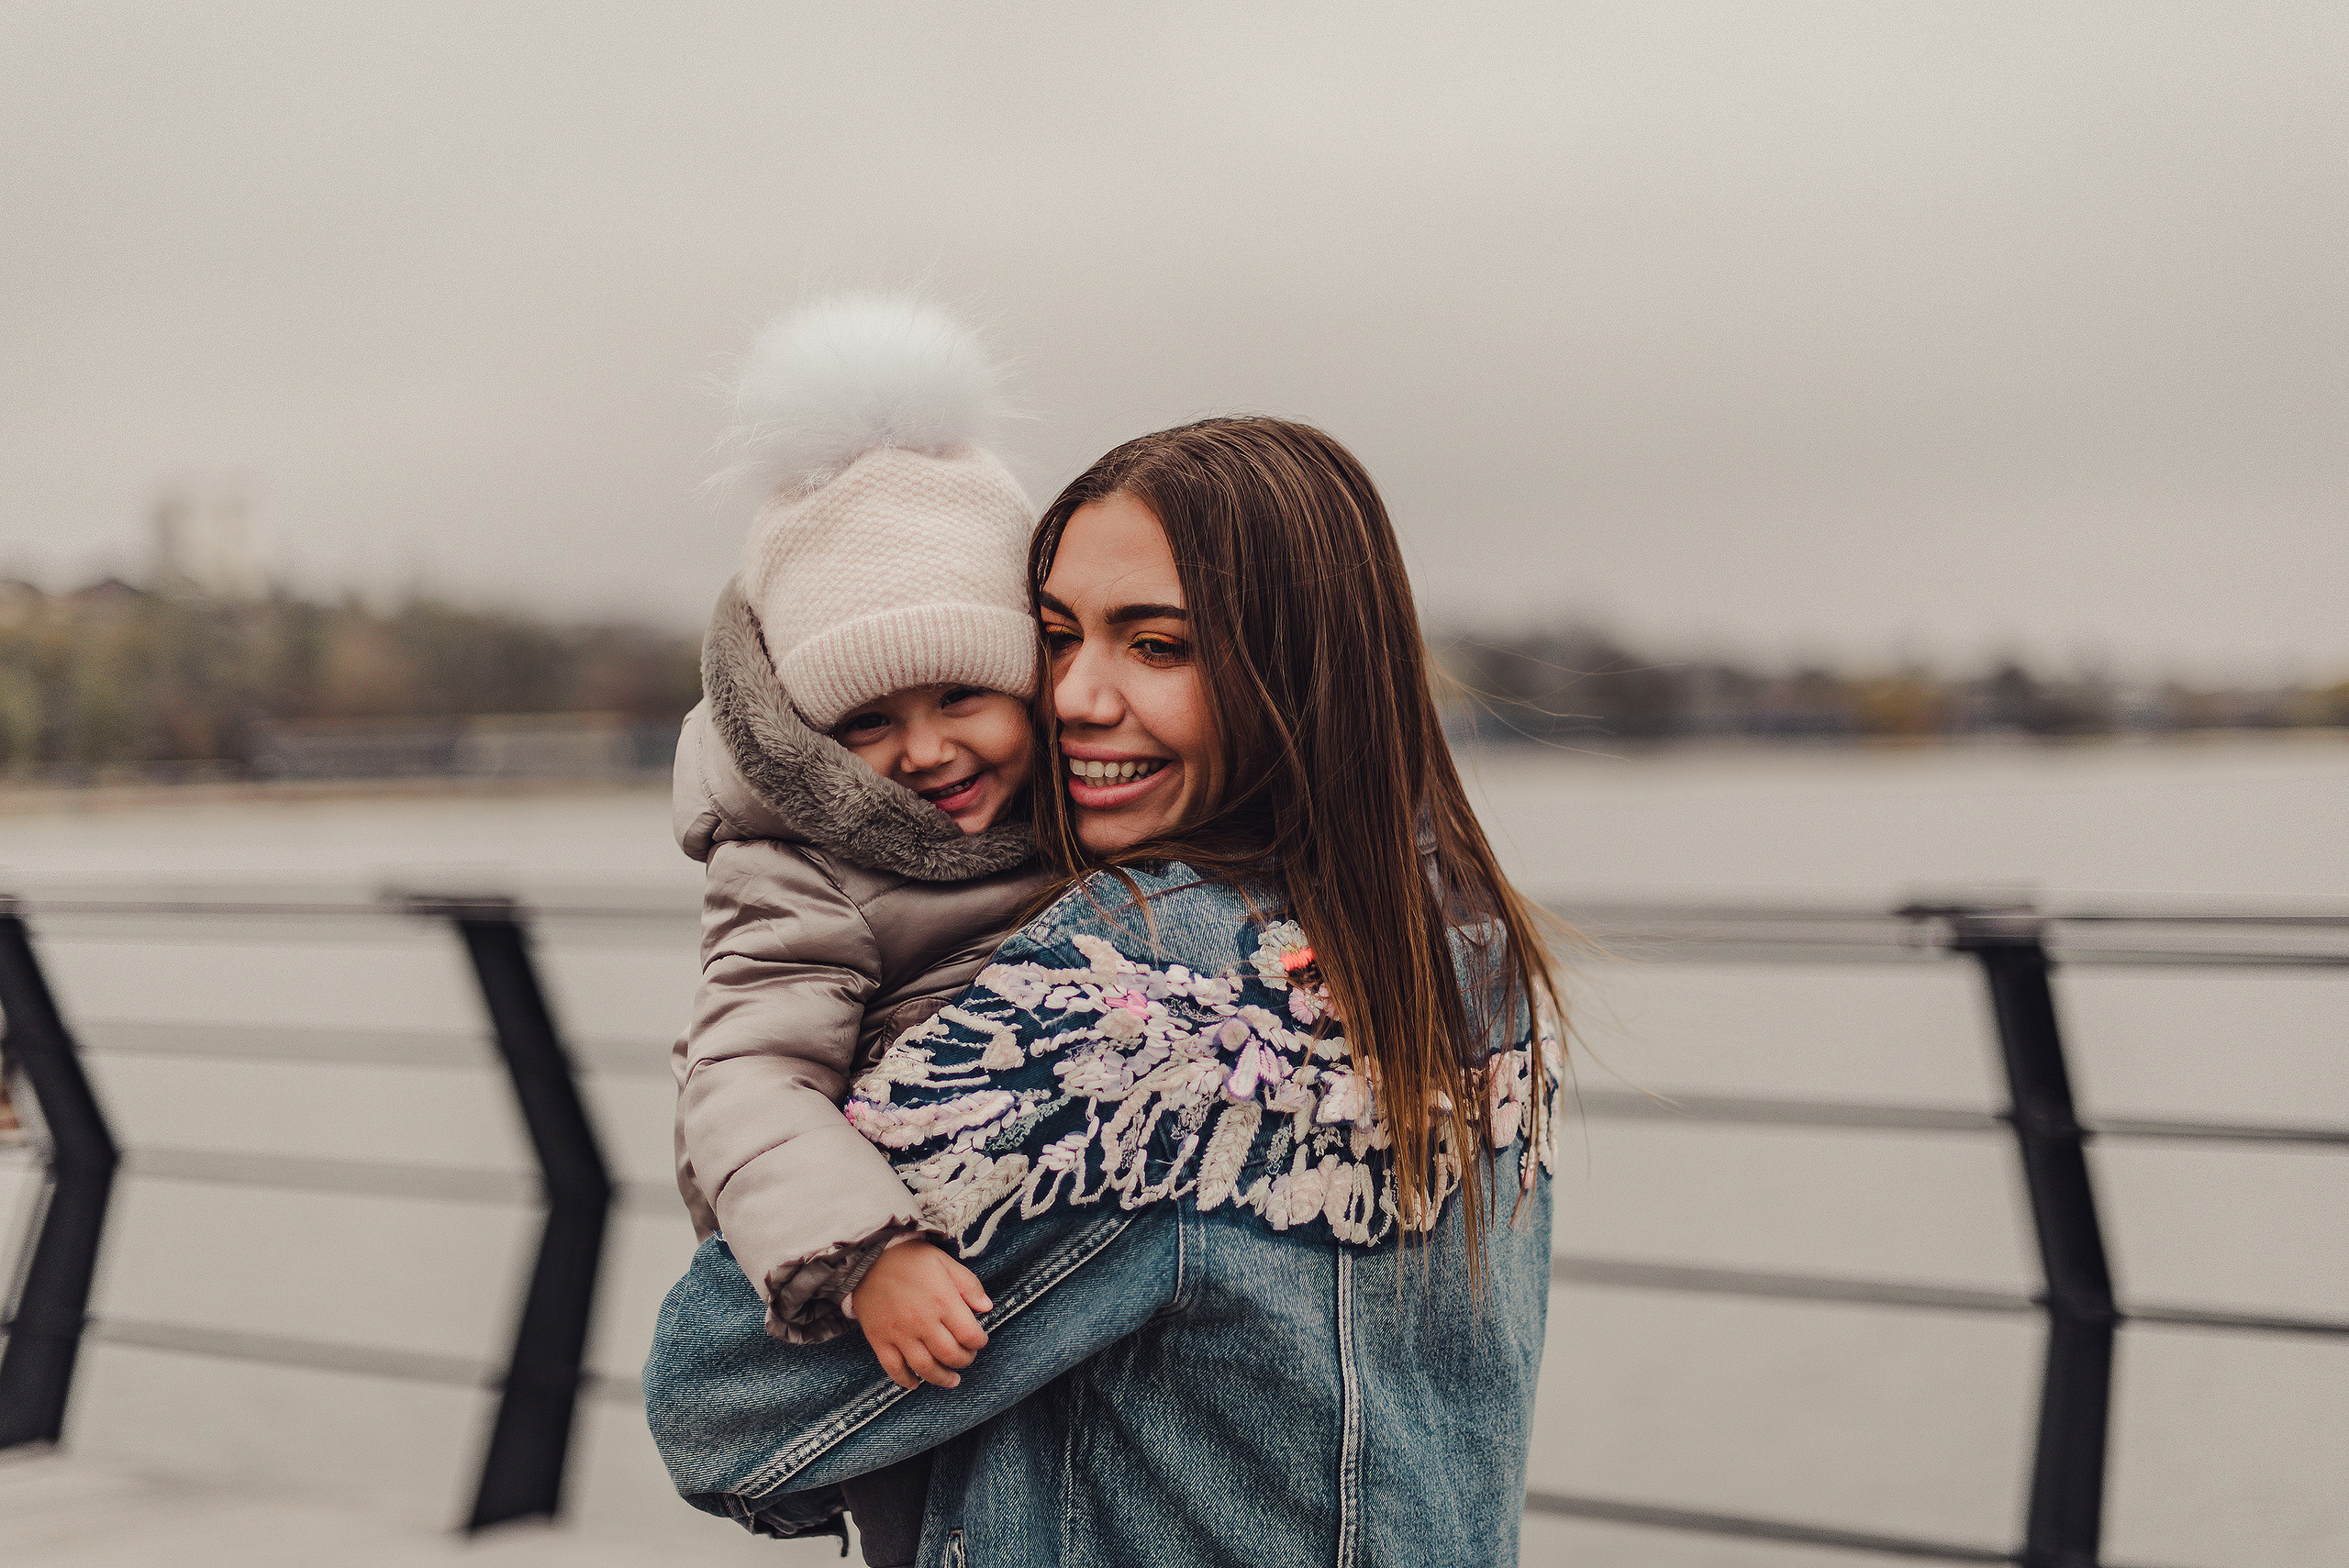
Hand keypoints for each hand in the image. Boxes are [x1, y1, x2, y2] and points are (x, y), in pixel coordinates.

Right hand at [851, 1239, 991, 1390]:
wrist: (864, 1259)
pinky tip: (916, 1383)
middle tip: (966, 1358)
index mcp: (942, 1301)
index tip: (979, 1340)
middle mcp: (922, 1321)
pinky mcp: (879, 1339)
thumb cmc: (908, 1258)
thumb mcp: (944, 1261)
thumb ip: (969, 1284)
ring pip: (925, 1367)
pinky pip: (894, 1368)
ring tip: (951, 1380)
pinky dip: (906, 1380)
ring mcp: (899, 1333)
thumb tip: (987, 1307)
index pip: (969, 1335)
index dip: (979, 1342)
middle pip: (950, 1355)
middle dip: (964, 1361)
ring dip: (941, 1378)